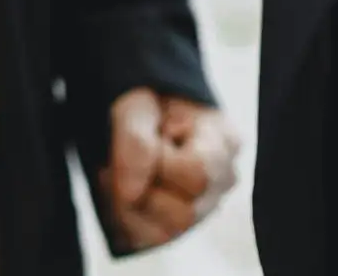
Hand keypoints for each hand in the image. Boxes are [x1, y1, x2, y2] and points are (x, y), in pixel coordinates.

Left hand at [98, 89, 239, 250]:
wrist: (147, 104)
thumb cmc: (147, 100)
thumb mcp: (136, 105)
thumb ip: (136, 143)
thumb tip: (131, 194)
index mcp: (223, 141)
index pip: (197, 175)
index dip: (158, 164)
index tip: (143, 139)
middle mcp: (223, 180)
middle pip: (186, 213)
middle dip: (140, 187)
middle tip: (119, 156)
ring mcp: (205, 205)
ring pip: (168, 231)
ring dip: (128, 204)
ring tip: (115, 171)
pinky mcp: (181, 221)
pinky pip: (152, 237)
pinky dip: (124, 216)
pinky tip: (117, 187)